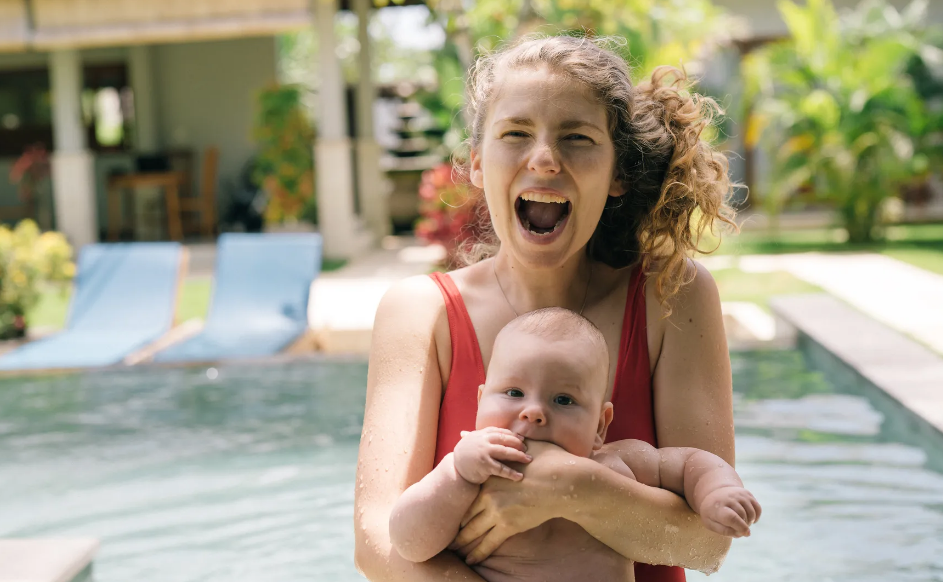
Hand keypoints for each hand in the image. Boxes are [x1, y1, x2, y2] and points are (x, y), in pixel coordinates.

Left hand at [451, 439, 586, 564]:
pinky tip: (471, 561)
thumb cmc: (549, 461)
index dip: (460, 506)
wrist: (564, 480)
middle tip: (448, 536)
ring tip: (453, 549)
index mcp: (491, 477)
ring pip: (473, 531)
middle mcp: (489, 495)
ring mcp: (498, 511)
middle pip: (466, 515)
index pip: (468, 496)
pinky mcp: (510, 526)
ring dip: (463, 542)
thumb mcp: (523, 447)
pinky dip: (478, 553)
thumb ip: (502, 442)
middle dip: (457, 527)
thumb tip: (477, 431)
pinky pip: (489, 543)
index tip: (454, 514)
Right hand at [453, 428, 531, 484]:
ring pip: (506, 453)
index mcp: (482, 433)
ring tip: (528, 459)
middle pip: (506, 440)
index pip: (501, 432)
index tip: (522, 439)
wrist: (455, 469)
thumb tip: (499, 431)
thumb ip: (484, 435)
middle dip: (519, 445)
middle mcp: (483, 441)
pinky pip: (502, 469)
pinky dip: (511, 473)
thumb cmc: (465, 454)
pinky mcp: (485, 466)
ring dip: (519, 456)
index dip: (513, 435)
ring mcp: (484, 453)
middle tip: (527, 450)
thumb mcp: (472, 440)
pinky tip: (519, 476)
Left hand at [698, 486, 761, 537]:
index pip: (731, 517)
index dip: (740, 527)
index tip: (744, 534)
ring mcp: (738, 494)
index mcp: (717, 506)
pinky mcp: (746, 493)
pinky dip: (756, 516)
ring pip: (751, 512)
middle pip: (742, 515)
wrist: (715, 495)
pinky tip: (749, 519)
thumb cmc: (712, 513)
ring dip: (750, 522)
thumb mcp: (710, 523)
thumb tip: (741, 533)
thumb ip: (724, 531)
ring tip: (742, 524)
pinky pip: (757, 508)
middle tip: (739, 529)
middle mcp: (729, 497)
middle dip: (744, 526)